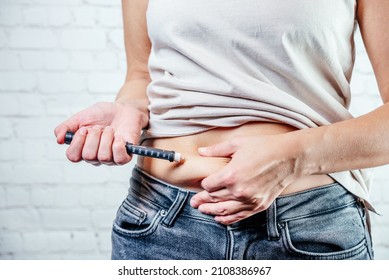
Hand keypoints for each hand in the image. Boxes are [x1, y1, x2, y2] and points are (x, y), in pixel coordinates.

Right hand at [54, 101, 147, 165]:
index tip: (84, 129)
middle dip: (94, 137)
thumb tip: (58, 139)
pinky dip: (118, 145)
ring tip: (110, 129)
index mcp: (82, 148)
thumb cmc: (102, 115)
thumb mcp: (81, 117)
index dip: (77, 143)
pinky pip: (119, 159)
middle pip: (88, 156)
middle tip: (99, 127)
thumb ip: (66, 127)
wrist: (123, 109)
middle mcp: (95, 157)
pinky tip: (119, 137)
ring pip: (103, 157)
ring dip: (107, 138)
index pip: (73, 156)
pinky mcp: (125, 157)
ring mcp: (110, 158)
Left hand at [190, 133, 304, 224]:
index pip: (209, 185)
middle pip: (214, 199)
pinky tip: (219, 218)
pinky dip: (227, 219)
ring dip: (210, 211)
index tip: (204, 183)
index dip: (204, 184)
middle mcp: (238, 190)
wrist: (288, 158)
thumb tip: (201, 152)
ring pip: (223, 210)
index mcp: (230, 174)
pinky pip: (238, 216)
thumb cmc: (263, 147)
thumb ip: (217, 150)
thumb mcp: (237, 144)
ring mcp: (249, 200)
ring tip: (202, 210)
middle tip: (193, 202)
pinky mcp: (258, 205)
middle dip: (202, 200)